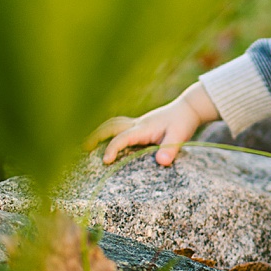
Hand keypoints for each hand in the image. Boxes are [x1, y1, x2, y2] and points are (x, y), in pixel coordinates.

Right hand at [88, 82, 218, 166]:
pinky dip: (108, 132)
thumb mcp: (180, 136)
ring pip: (113, 124)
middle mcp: (137, 124)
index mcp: (144, 128)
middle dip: (95, 136)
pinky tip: (102, 142)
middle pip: (110, 126)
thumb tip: (161, 162)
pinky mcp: (139, 125)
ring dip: (99, 132)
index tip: (105, 161)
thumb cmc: (183, 123)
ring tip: (86, 145)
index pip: (123, 138)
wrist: (188, 108)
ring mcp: (137, 123)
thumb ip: (171, 149)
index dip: (113, 148)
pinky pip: (118, 127)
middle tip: (82, 149)